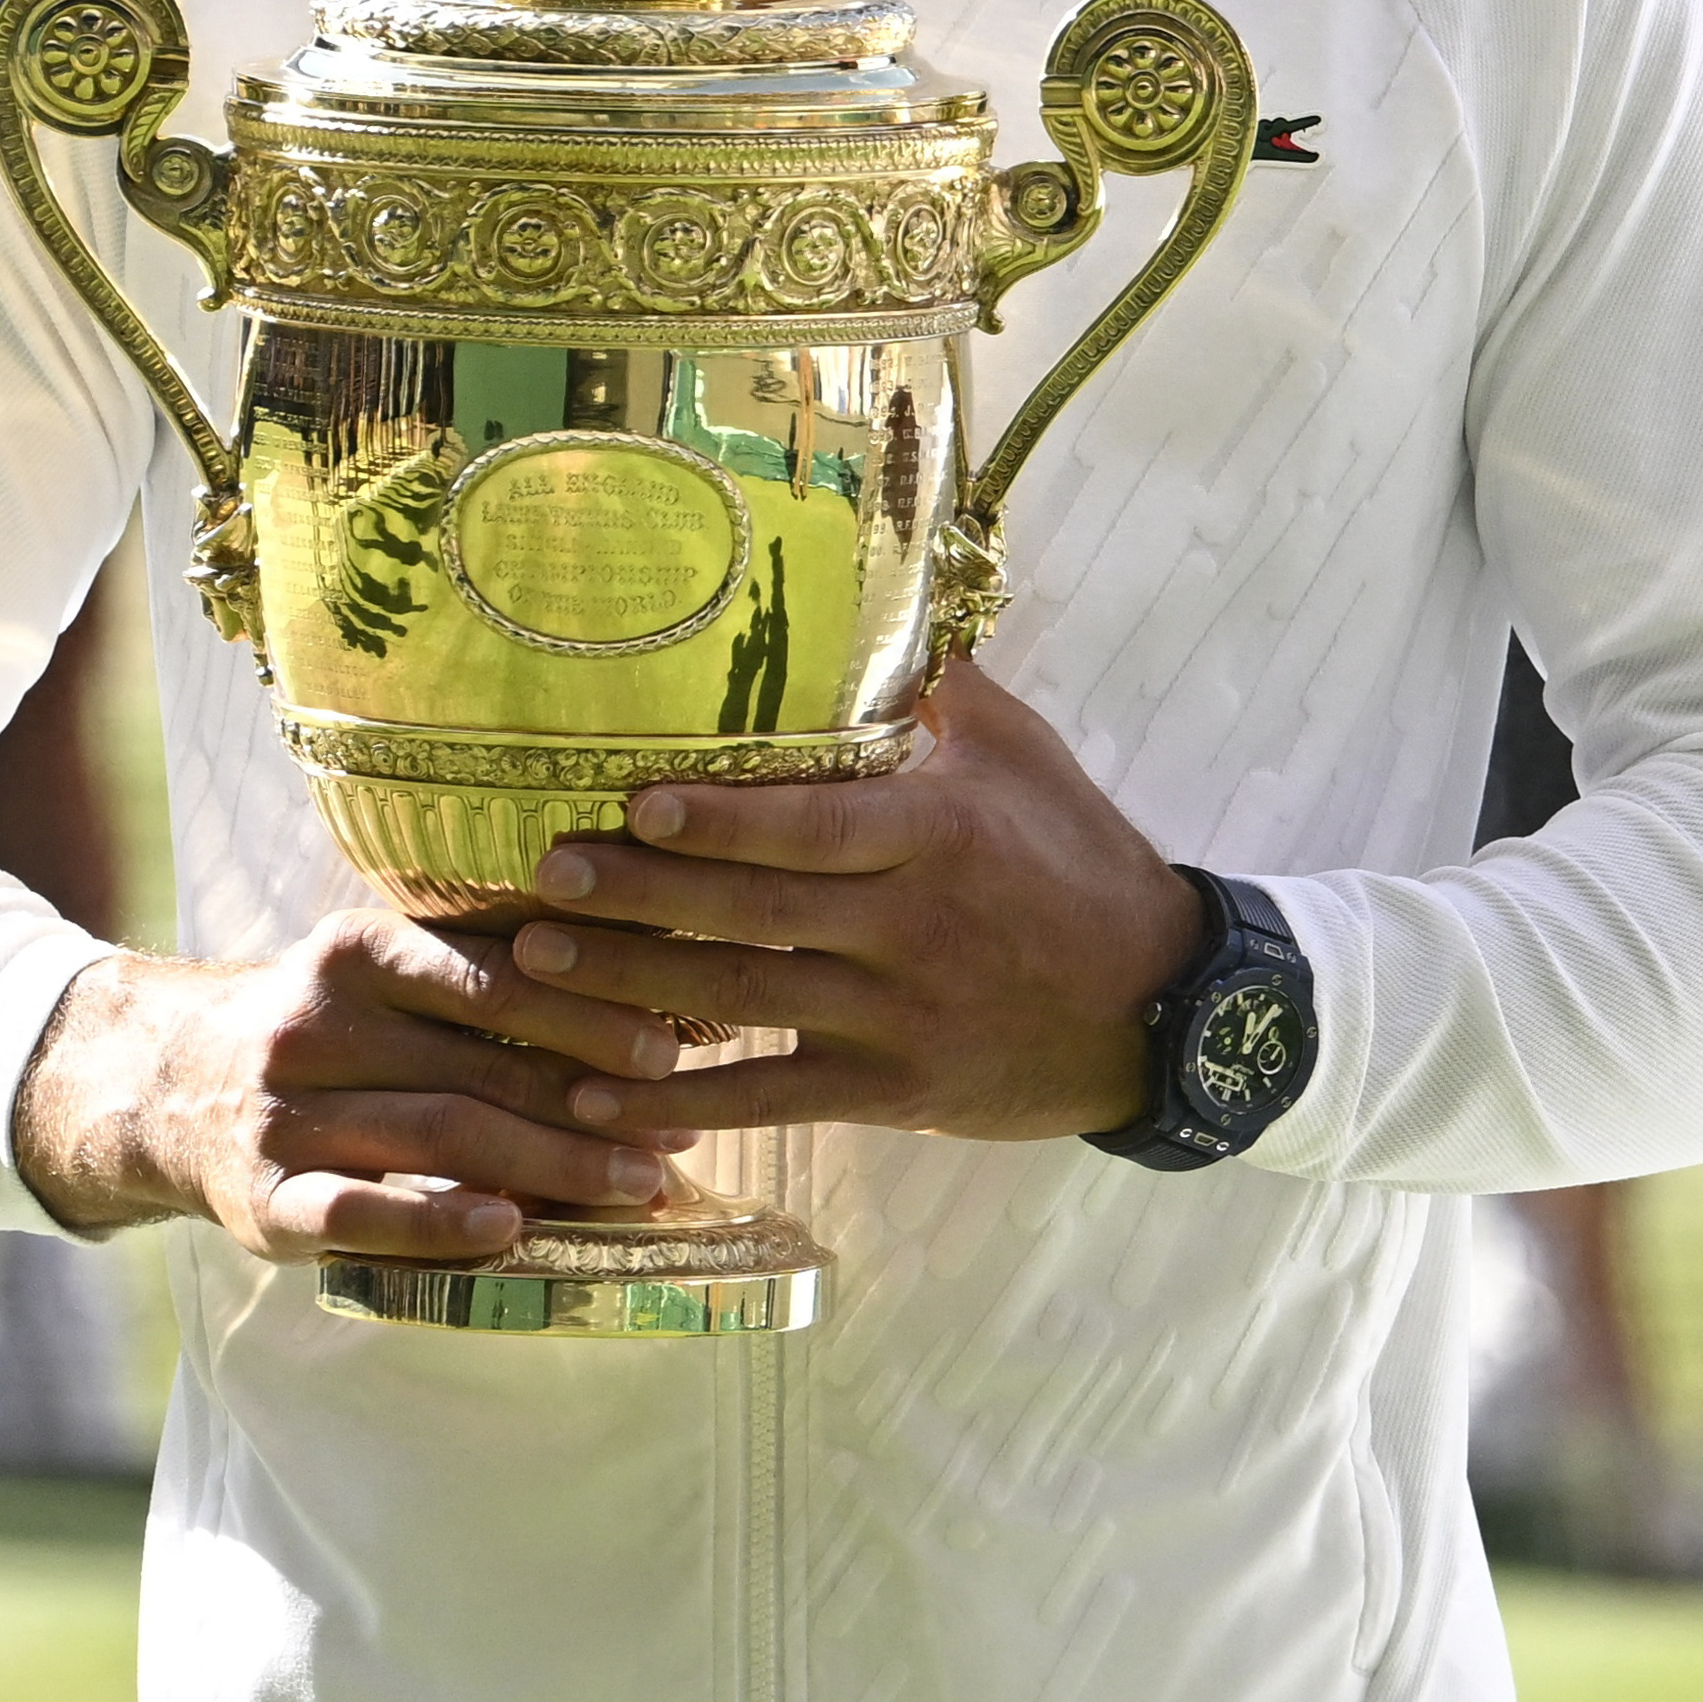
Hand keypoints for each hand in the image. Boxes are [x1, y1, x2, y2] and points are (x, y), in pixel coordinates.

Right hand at [12, 913, 714, 1266]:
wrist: (167, 1087)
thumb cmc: (333, 1030)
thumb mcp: (389, 973)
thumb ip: (490, 974)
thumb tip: (651, 992)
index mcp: (357, 950)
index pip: (491, 978)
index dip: (586, 1015)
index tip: (670, 1049)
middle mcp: (313, 1026)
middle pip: (477, 1064)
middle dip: (589, 1104)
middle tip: (676, 1132)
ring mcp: (282, 1115)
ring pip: (434, 1136)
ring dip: (548, 1165)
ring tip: (638, 1185)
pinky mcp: (261, 1199)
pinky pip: (356, 1212)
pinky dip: (435, 1222)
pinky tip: (509, 1229)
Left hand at [500, 652, 1206, 1143]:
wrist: (1163, 1008)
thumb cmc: (1085, 865)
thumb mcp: (1031, 760)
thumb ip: (945, 692)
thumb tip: (879, 598)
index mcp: (939, 833)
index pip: (812, 824)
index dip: (719, 820)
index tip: (634, 804)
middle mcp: (911, 925)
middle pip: (753, 910)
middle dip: (642, 894)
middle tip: (549, 874)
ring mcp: (898, 1013)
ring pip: (744, 1000)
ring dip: (632, 986)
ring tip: (538, 965)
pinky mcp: (893, 1087)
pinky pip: (772, 1096)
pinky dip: (685, 1103)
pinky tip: (603, 1102)